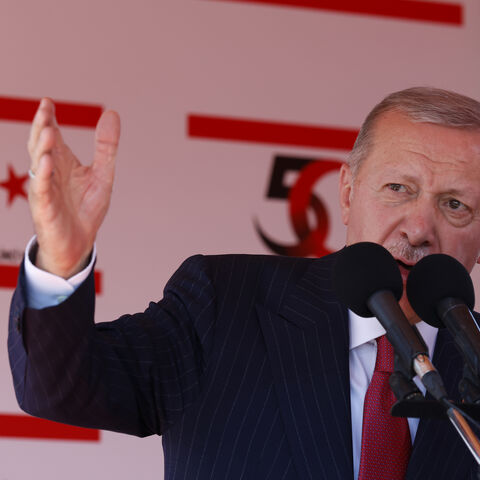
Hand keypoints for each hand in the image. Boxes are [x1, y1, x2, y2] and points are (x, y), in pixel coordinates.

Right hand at [27, 98, 120, 277]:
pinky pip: (42, 190)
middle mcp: (51, 173)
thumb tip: (112, 112)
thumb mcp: (102, 174)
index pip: (52, 136)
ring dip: (42, 148)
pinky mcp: (45, 208)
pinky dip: (43, 176)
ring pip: (39, 164)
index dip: (48, 119)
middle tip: (45, 109)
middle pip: (42, 145)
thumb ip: (106, 147)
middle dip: (42, 127)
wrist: (80, 243)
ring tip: (48, 132)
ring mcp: (45, 189)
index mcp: (62, 163)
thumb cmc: (87, 209)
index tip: (48, 102)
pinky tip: (47, 163)